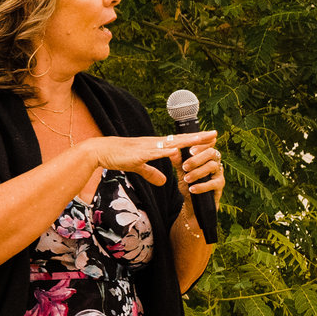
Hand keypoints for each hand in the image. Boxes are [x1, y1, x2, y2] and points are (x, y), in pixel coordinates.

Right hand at [73, 131, 213, 188]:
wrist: (101, 151)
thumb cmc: (117, 157)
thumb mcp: (137, 166)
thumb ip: (151, 173)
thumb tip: (164, 181)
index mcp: (155, 146)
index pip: (179, 142)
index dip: (194, 140)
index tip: (209, 138)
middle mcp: (155, 143)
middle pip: (181, 139)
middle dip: (198, 138)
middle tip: (215, 133)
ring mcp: (148, 147)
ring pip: (172, 144)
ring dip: (188, 142)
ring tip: (204, 140)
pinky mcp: (139, 153)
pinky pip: (155, 153)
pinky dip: (166, 151)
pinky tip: (177, 150)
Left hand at [176, 140, 225, 200]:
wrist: (192, 200)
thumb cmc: (188, 182)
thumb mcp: (182, 171)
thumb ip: (178, 162)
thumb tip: (172, 151)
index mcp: (206, 155)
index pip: (207, 145)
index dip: (201, 145)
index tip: (190, 150)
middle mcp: (215, 161)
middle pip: (211, 153)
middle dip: (197, 158)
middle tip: (185, 166)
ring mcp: (219, 172)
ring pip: (212, 166)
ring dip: (197, 172)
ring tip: (186, 179)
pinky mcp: (220, 185)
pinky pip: (214, 183)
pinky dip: (202, 186)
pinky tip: (192, 189)